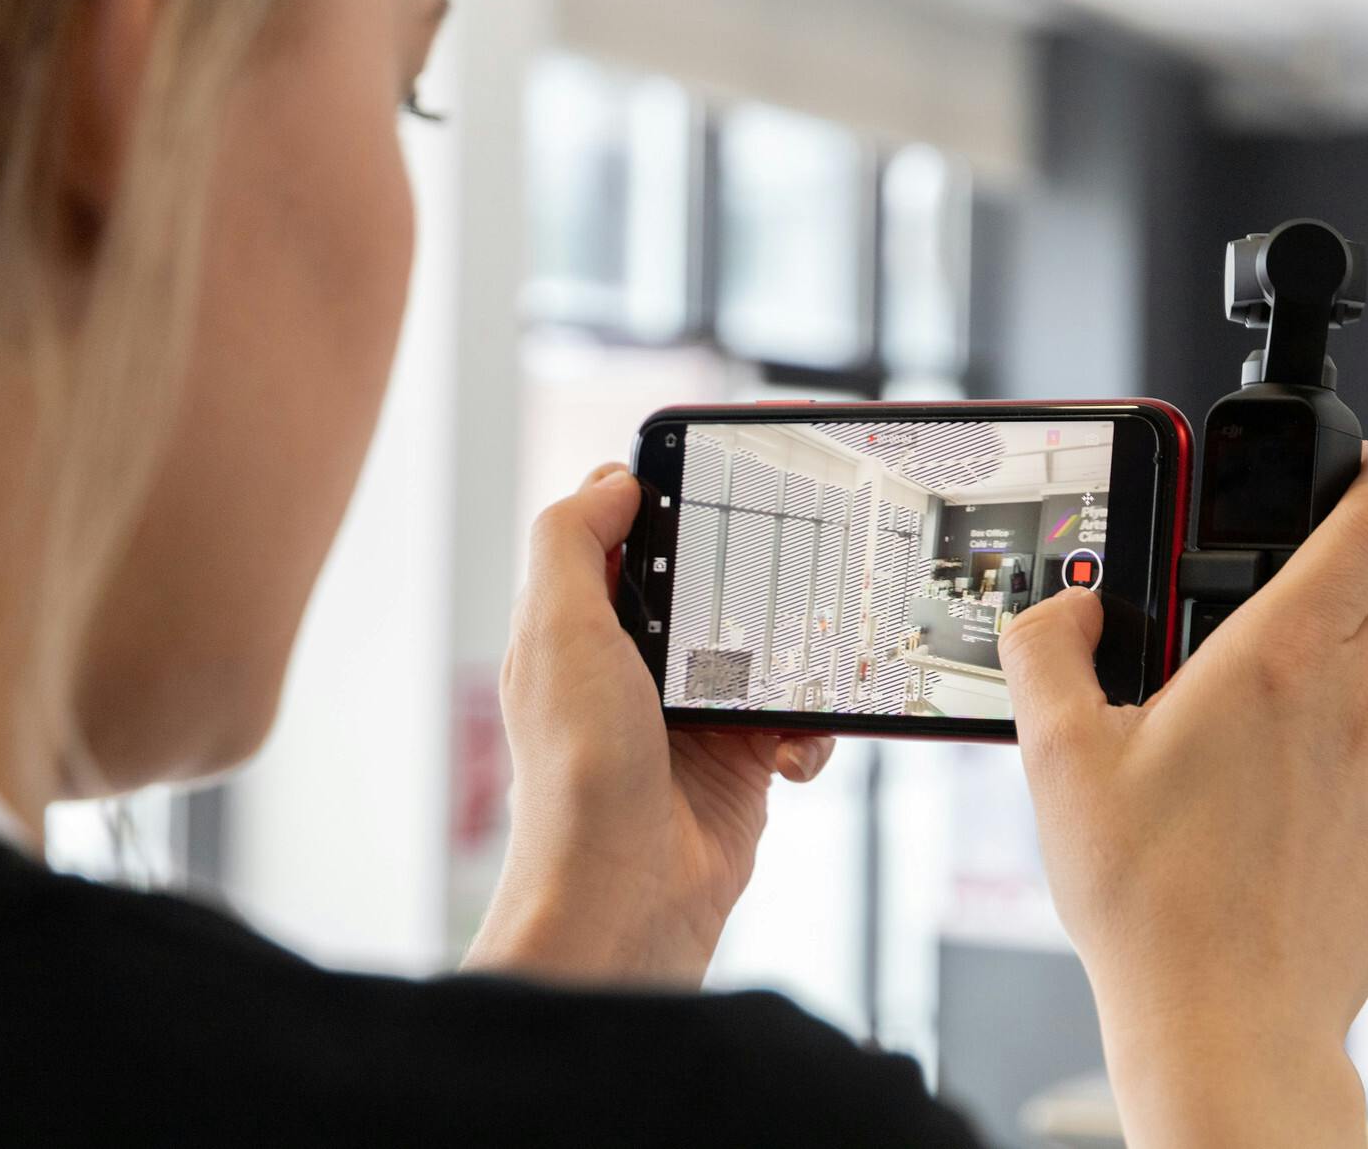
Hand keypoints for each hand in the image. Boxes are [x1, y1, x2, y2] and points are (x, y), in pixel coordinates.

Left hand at [464, 464, 834, 986]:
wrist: (627, 898)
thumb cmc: (580, 777)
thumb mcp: (557, 633)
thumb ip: (572, 542)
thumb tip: (613, 478)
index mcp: (580, 625)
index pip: (626, 533)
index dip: (670, 497)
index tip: (726, 471)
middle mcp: (633, 666)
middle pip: (710, 584)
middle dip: (757, 576)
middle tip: (798, 560)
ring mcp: (691, 714)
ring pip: (767, 647)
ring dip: (798, 656)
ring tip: (808, 666)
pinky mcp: (740, 760)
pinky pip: (797, 717)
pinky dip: (810, 729)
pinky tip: (790, 751)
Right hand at [1000, 444, 1367, 1147]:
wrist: (1226, 1028)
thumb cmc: (1148, 904)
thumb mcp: (1058, 760)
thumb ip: (1049, 653)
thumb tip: (1066, 609)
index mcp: (1275, 664)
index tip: (1357, 467)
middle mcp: (1353, 707)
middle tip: (1314, 570)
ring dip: (1341, 676)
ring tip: (1247, 742)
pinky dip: (1342, 762)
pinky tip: (1271, 816)